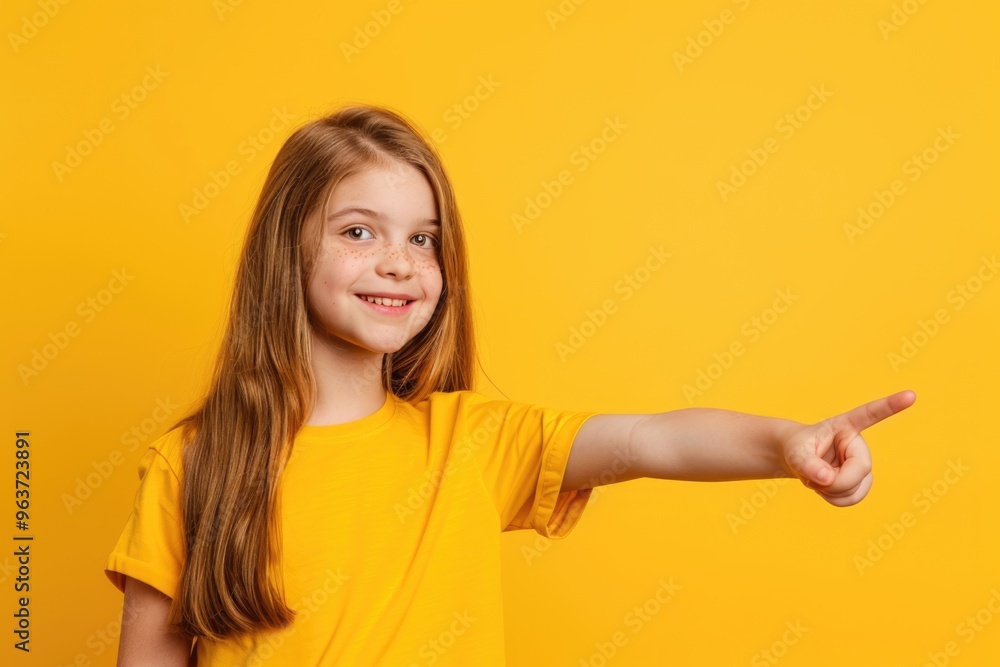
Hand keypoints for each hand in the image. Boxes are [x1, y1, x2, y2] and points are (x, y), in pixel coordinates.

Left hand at [779, 390, 915, 506]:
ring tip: (817, 478)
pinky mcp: (861, 481)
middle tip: (814, 478)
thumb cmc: (797, 449)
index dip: (890, 406)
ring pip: (856, 489)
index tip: (910, 395)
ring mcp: (862, 465)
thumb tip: (827, 479)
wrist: (798, 460)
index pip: (869, 415)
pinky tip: (825, 487)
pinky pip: (852, 499)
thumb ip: (807, 464)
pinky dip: (834, 499)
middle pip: (861, 469)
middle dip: (835, 481)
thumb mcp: (795, 453)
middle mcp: (858, 445)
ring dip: (831, 491)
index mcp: (844, 427)